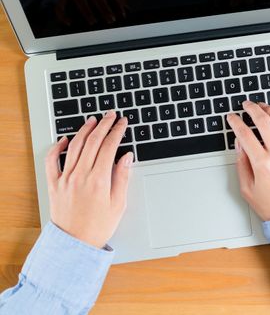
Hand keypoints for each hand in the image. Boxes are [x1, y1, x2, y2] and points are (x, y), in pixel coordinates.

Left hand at [45, 111, 132, 247]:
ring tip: (93, 120)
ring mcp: (65, 178)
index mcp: (99, 180)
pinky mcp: (54, 183)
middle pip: (93, 141)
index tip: (122, 123)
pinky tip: (65, 139)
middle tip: (111, 115)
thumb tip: (126, 157)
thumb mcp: (118, 204)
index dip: (117, 131)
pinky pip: (52, 160)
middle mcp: (81, 175)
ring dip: (85, 130)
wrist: (74, 244)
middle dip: (104, 125)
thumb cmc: (98, 227)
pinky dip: (58, 147)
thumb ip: (122, 177)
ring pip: (75, 146)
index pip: (110, 146)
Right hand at [227, 101, 269, 220]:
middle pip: (265, 121)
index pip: (245, 134)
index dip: (236, 122)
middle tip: (246, 105)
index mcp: (263, 164)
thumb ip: (242, 164)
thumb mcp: (247, 189)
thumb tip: (239, 144)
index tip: (232, 118)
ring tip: (263, 107)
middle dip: (253, 109)